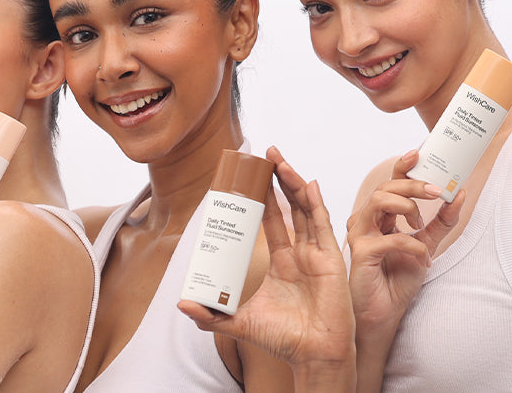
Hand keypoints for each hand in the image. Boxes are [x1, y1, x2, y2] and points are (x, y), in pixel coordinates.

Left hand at [179, 146, 353, 367]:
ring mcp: (315, 254)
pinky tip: (309, 183)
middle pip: (289, 207)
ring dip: (292, 182)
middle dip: (277, 180)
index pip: (269, 222)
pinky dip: (316, 203)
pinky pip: (323, 224)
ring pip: (305, 209)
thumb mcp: (240, 323)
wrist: (313, 355)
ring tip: (279, 160)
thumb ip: (211, 316)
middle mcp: (299, 253)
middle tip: (263, 156)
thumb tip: (181, 304)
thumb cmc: (283, 340)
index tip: (247, 179)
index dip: (260, 199)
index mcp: (280, 263)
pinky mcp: (329, 258)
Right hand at [345, 150, 464, 333]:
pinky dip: (411, 245)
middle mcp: (366, 221)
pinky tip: (423, 258)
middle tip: (437, 191)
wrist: (386, 313)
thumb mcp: (427, 245)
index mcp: (380, 216)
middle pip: (386, 188)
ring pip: (378, 201)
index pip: (390, 184)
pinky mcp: (360, 252)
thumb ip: (441, 221)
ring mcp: (360, 234)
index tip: (419, 153)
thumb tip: (460, 193)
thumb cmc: (398, 280)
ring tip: (420, 224)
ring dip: (407, 206)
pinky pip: (388, 237)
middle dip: (413, 186)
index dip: (402, 166)